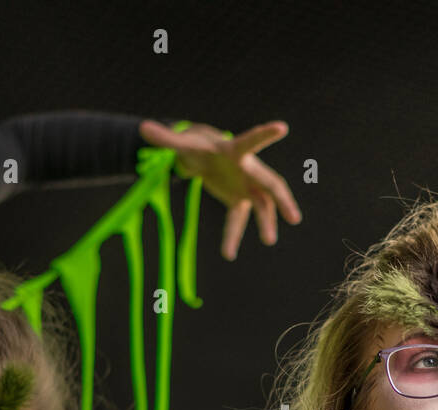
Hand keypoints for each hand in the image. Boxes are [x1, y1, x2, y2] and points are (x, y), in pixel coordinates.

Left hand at [138, 119, 301, 260]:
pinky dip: (233, 235)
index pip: (251, 141)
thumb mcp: (181, 143)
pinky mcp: (238, 200)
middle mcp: (247, 169)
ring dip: (266, 222)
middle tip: (294, 218)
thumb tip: (143, 127)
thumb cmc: (195, 144)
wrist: (202, 156)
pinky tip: (228, 254)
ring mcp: (246, 186)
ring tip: (269, 240)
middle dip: (282, 200)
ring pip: (262, 205)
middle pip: (269, 184)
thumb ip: (165, 138)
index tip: (283, 127)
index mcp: (234, 150)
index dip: (265, 134)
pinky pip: (239, 219)